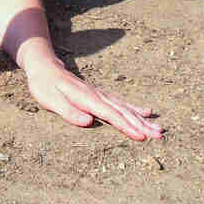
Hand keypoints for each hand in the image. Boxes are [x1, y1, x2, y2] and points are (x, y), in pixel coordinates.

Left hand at [24, 58, 163, 140]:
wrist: (45, 67)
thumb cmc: (45, 86)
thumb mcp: (50, 100)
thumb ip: (69, 111)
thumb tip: (88, 122)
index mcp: (86, 98)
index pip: (110, 114)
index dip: (126, 126)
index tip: (141, 136)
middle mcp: (97, 95)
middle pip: (122, 112)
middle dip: (141, 125)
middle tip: (159, 136)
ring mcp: (100, 94)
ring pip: (125, 108)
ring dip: (142, 120)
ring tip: (159, 129)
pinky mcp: (100, 95)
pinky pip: (120, 103)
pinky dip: (135, 109)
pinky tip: (147, 113)